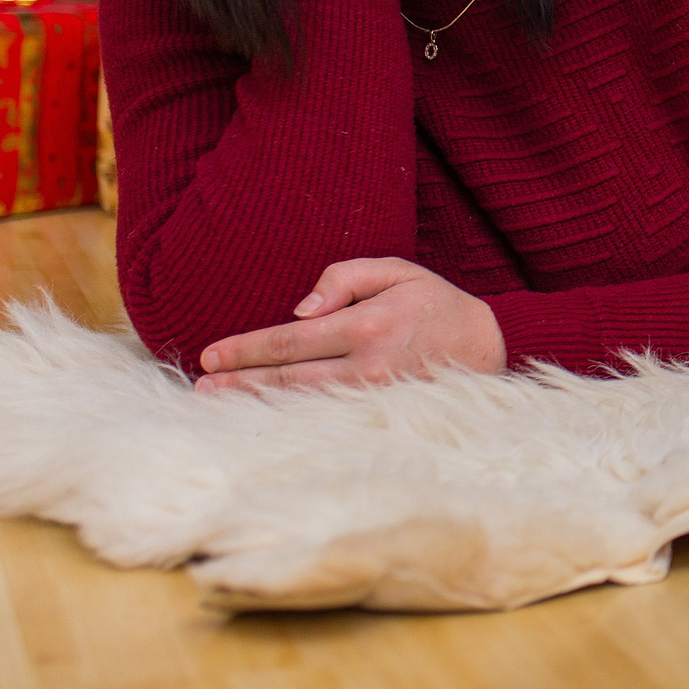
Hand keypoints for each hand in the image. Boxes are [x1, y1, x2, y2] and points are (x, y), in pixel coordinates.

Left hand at [194, 258, 505, 393]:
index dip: (244, 349)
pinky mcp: (380, 414)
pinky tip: (263, 416)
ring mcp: (373, 396)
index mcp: (366, 325)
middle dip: (238, 382)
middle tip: (200, 388)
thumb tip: (300, 309)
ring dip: (254, 403)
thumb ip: (345, 278)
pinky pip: (323, 416)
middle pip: (285, 377)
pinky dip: (288, 417)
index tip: (209, 356)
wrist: (489, 346)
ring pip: (299, 402)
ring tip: (219, 403)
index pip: (288, 340)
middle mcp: (366, 365)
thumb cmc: (436, 303)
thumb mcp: (397, 271)